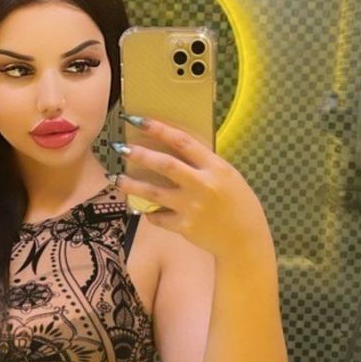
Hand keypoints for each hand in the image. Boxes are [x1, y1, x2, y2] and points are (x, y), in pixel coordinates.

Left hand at [112, 114, 268, 258]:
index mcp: (216, 168)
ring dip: (131, 184)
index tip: (138, 120)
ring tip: (115, 178)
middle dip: (139, 155)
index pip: (183, 142)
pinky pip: (158, 216)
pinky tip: (145, 208)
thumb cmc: (240, 205)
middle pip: (165, 165)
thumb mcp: (228, 177)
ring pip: (153, 192)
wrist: (245, 241)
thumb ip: (205, 166)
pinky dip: (149, 212)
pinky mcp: (184, 227)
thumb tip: (177, 152)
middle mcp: (202, 185)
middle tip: (120, 148)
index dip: (159, 129)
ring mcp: (191, 207)